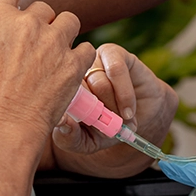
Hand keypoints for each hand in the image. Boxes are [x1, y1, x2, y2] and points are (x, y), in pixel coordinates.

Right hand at [0, 0, 94, 146]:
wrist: (1, 129)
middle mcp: (27, 24)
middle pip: (44, 8)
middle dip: (41, 24)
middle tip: (34, 47)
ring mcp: (52, 42)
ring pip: (69, 21)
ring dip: (64, 35)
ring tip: (54, 57)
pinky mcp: (73, 63)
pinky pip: (85, 48)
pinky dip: (78, 58)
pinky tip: (67, 72)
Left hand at [51, 44, 177, 176]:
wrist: (141, 118)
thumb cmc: (108, 128)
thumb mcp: (86, 142)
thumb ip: (70, 137)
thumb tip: (62, 123)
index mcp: (61, 91)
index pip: (54, 98)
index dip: (69, 116)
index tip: (81, 131)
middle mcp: (73, 73)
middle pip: (75, 90)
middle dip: (94, 115)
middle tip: (106, 128)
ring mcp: (91, 60)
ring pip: (97, 82)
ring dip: (112, 107)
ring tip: (122, 121)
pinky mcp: (113, 53)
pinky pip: (115, 70)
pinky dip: (124, 95)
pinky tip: (128, 112)